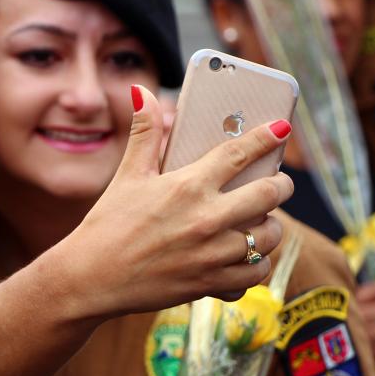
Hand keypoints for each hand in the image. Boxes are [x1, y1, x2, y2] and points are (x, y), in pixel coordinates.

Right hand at [55, 85, 293, 318]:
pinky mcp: (211, 283)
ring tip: (259, 221)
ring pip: (269, 235)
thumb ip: (145, 133)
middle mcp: (207, 218)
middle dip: (281, 184)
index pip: (239, 153)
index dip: (266, 137)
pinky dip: (256, 265)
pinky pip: (255, 273)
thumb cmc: (108, 224)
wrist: (92, 277)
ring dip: (269, 226)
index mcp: (188, 185)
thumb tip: (142, 93)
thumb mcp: (128, 175)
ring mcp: (212, 253)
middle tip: (278, 182)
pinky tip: (245, 257)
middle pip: (269, 193)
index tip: (282, 128)